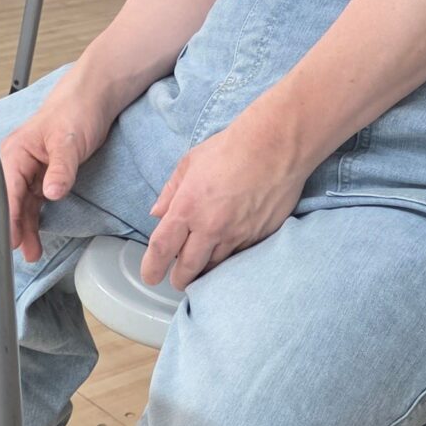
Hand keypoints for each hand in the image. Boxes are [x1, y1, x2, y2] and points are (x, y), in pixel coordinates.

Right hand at [0, 80, 114, 261]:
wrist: (92, 98)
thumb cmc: (76, 111)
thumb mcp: (70, 142)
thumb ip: (61, 169)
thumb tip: (52, 194)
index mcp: (16, 153)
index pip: (6, 190)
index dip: (7, 216)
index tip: (10, 238)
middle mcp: (17, 163)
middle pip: (10, 201)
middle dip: (15, 227)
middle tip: (23, 252)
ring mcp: (29, 170)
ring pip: (21, 205)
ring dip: (25, 228)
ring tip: (32, 253)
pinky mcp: (42, 175)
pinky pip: (33, 202)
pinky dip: (35, 219)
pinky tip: (36, 235)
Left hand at [142, 111, 308, 291]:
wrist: (275, 146)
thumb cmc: (231, 148)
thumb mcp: (190, 163)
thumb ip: (170, 192)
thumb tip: (157, 213)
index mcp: (187, 208)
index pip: (162, 248)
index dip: (151, 268)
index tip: (150, 276)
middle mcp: (210, 227)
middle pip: (188, 268)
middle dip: (179, 279)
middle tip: (176, 279)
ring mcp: (237, 235)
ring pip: (215, 266)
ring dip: (205, 269)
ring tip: (201, 263)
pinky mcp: (259, 236)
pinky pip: (238, 256)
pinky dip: (229, 256)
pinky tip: (227, 248)